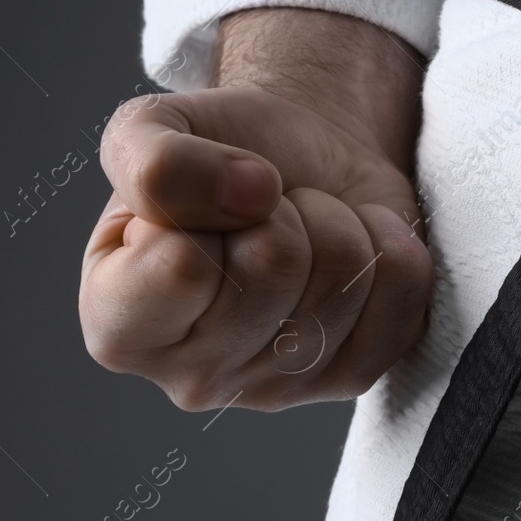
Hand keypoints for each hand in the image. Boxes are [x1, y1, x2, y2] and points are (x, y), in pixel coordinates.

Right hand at [78, 7, 432, 411]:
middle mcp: (190, 377)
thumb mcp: (149, 130)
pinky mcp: (351, 378)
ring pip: (343, 277)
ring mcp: (276, 390)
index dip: (206, 199)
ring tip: (302, 224)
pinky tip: (350, 245)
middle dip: (281, 207)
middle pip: (274, 268)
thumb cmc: (216, 154)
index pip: (183, 269)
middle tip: (263, 209)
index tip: (203, 195)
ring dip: (334, 219)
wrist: (297, 162)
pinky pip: (402, 293)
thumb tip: (250, 194)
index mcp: (118, 325)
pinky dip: (388, 241)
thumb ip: (158, 162)